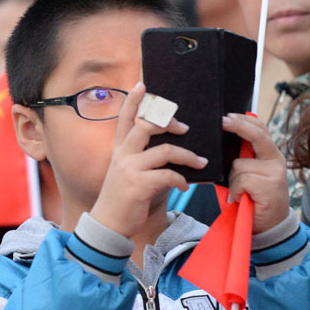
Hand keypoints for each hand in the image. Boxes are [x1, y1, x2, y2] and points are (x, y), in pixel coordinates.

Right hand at [91, 82, 208, 237]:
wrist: (109, 224)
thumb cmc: (123, 198)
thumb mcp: (128, 173)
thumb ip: (144, 158)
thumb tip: (172, 147)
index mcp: (119, 150)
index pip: (125, 119)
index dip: (133, 100)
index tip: (142, 84)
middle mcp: (122, 155)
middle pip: (147, 125)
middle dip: (169, 121)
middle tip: (185, 128)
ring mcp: (130, 169)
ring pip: (166, 150)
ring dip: (188, 156)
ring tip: (200, 162)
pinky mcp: (139, 185)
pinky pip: (169, 174)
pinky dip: (181, 179)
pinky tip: (184, 186)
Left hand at [222, 113, 289, 233]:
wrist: (266, 226)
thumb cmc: (251, 200)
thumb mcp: (245, 176)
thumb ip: (240, 160)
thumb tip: (219, 144)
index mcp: (269, 155)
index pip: (259, 129)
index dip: (243, 120)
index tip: (226, 116)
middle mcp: (275, 160)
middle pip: (255, 135)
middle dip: (237, 127)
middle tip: (222, 122)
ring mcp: (274, 172)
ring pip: (239, 165)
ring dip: (231, 180)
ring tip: (239, 192)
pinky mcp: (269, 184)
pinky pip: (240, 180)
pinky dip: (235, 190)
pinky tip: (241, 198)